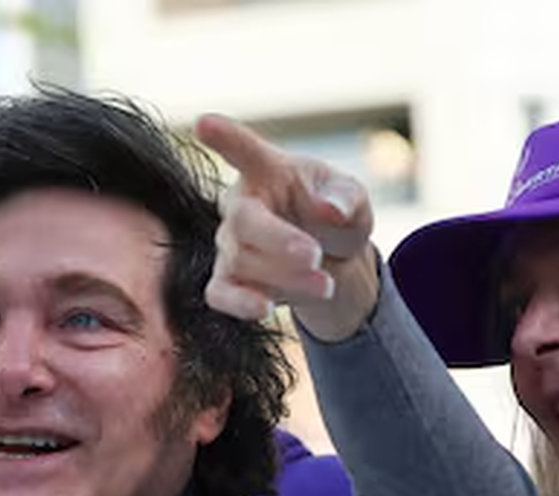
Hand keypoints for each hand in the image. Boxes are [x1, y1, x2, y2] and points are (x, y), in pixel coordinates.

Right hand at [195, 114, 379, 341]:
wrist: (329, 259)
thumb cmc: (333, 213)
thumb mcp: (354, 199)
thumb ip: (346, 198)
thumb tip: (328, 208)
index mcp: (268, 170)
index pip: (243, 149)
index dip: (224, 136)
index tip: (205, 122)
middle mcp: (241, 204)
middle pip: (243, 220)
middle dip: (279, 241)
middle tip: (315, 256)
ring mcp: (230, 244)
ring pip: (243, 261)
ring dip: (287, 277)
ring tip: (326, 283)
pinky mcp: (228, 281)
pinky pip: (220, 294)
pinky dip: (240, 303)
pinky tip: (264, 309)